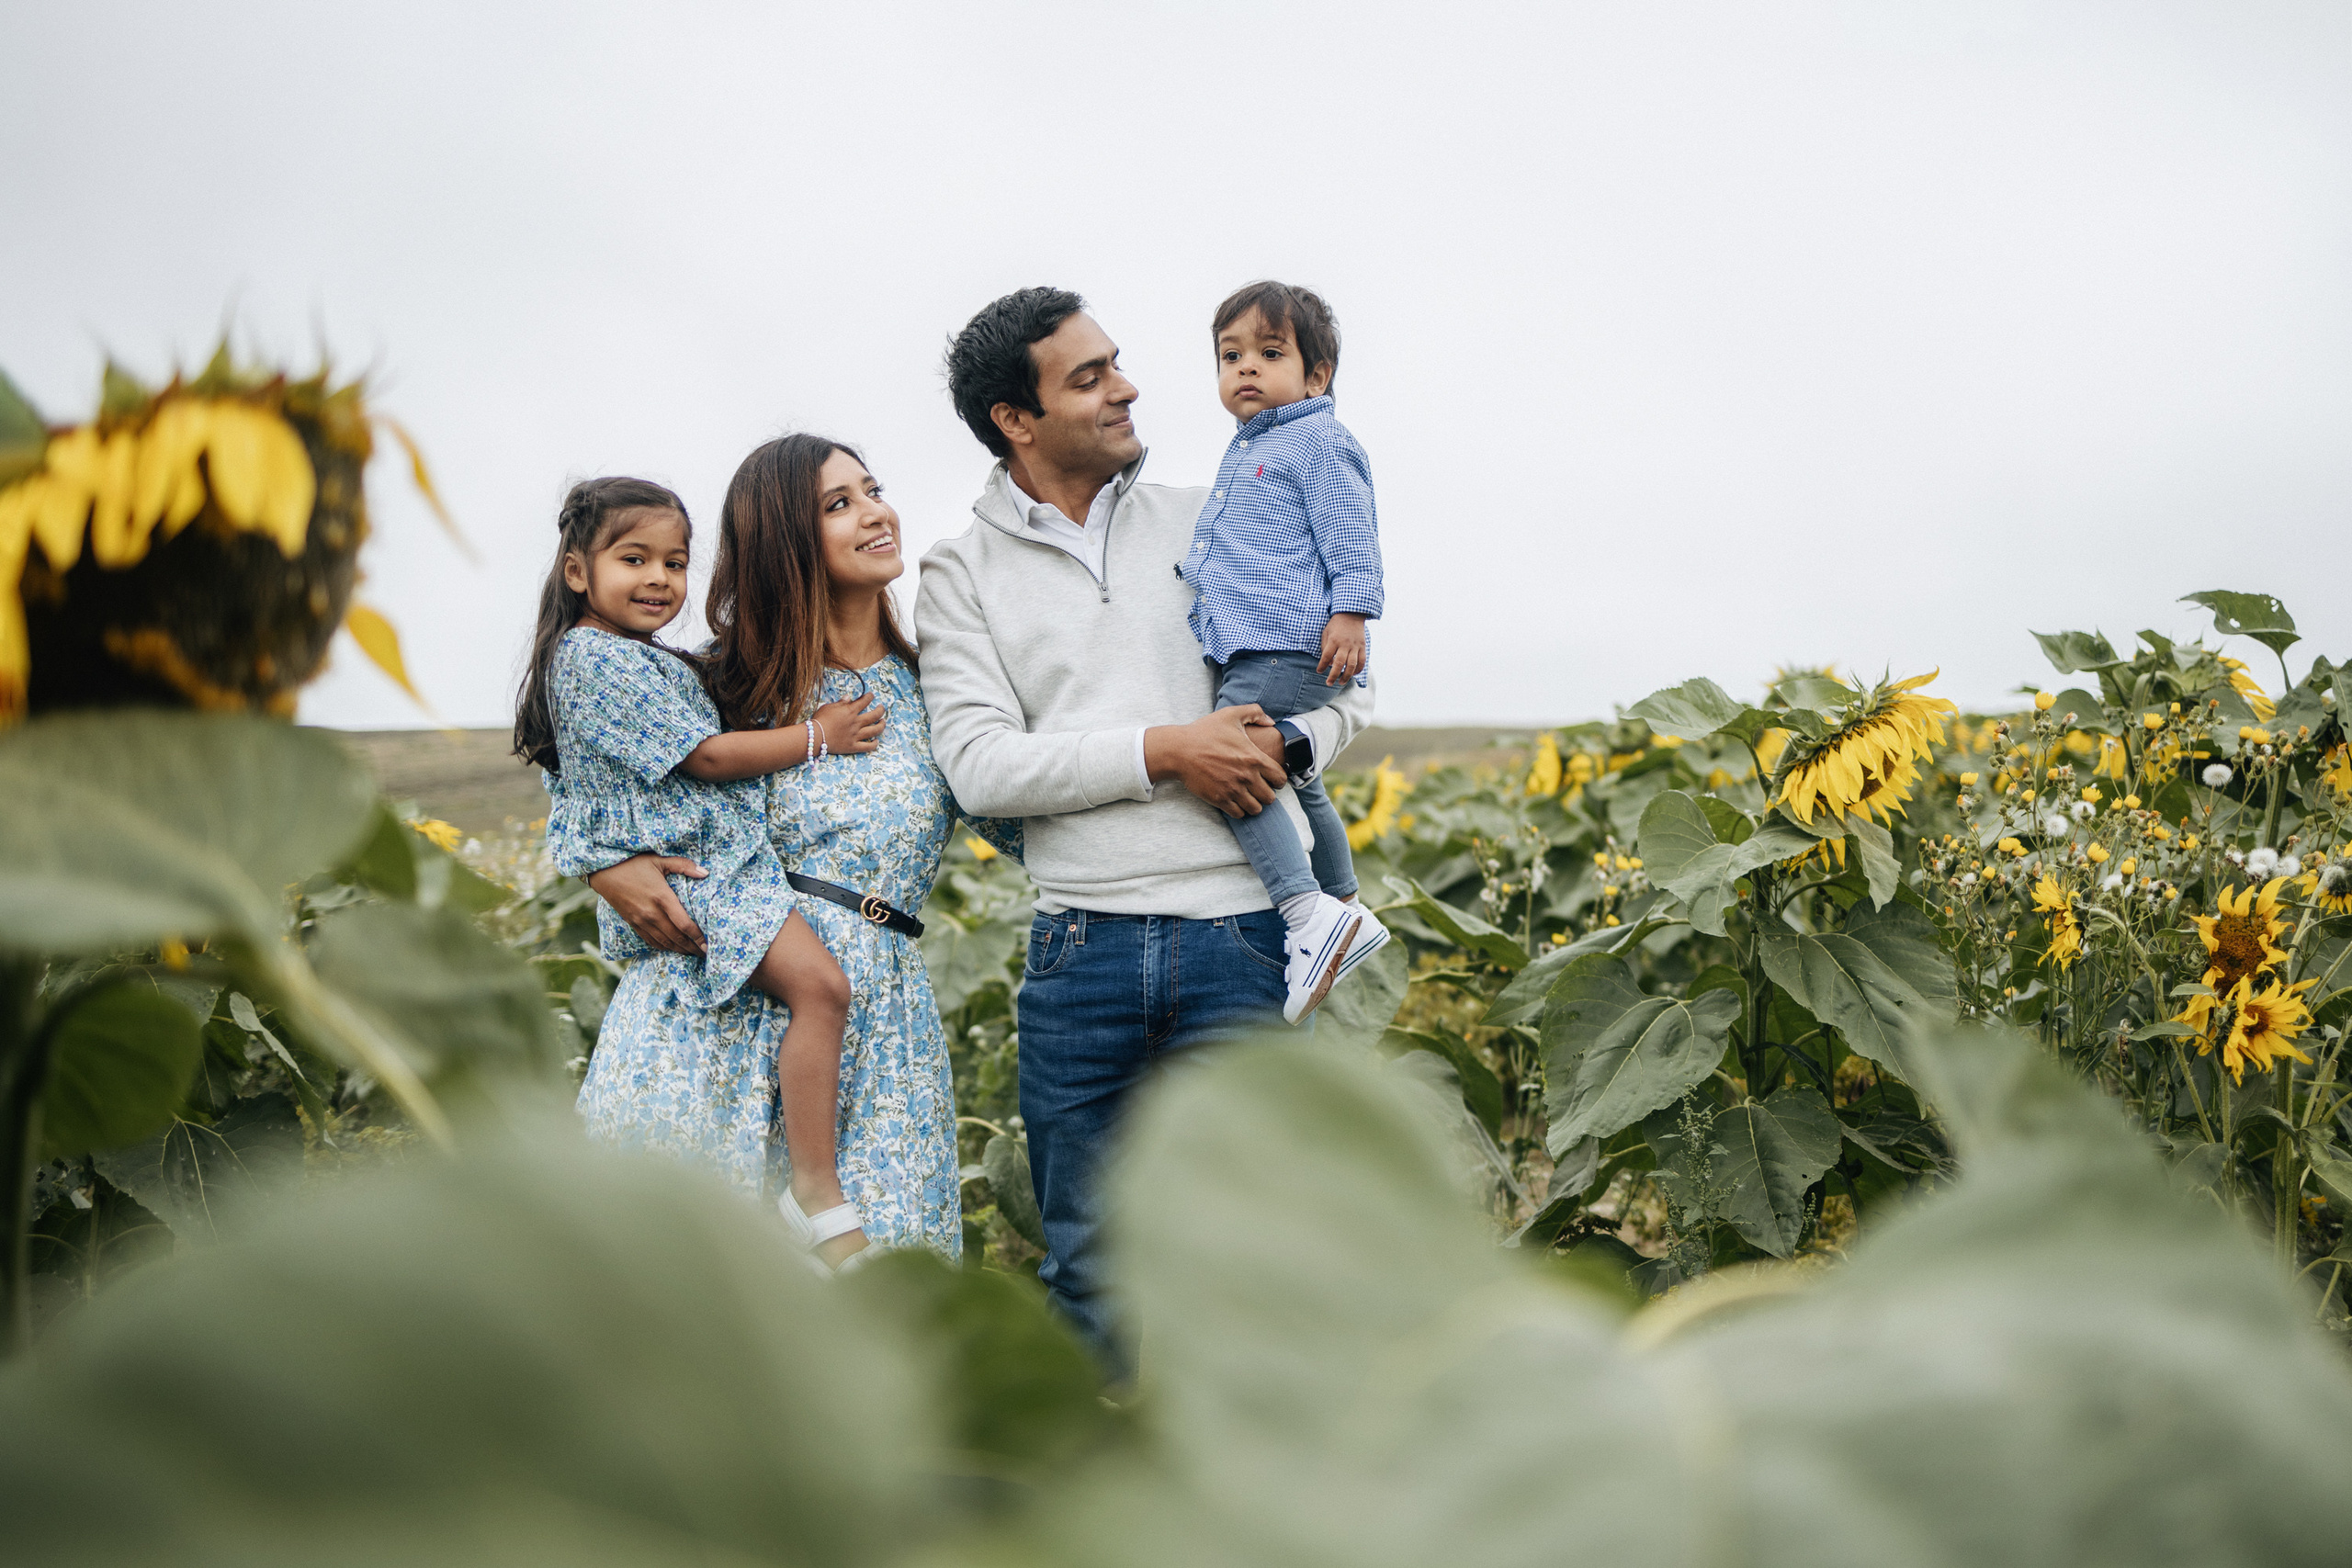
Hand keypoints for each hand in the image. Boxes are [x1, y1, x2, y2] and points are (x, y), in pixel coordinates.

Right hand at [584, 853, 707, 955]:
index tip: (708, 945)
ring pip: (664, 942)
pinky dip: (663, 947)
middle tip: (704, 953)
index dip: (698, 937)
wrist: (603, 871)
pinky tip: (671, 948)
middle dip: (692, 947)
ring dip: (679, 950)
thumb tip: (705, 872)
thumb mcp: (659, 860)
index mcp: (662, 898)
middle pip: (676, 938)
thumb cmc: (632, 863)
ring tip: (692, 953)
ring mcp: (641, 921)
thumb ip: (683, 865)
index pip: (684, 924)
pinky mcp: (632, 923)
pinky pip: (650, 940)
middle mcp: (652, 913)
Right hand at [812, 694, 884, 755]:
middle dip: (880, 710)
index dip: (869, 697)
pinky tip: (876, 741)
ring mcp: (855, 735)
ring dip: (881, 725)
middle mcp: (855, 723)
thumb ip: (840, 703)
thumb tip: (848, 698)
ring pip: (875, 730)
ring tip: (883, 722)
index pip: (864, 701)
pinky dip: (874, 744)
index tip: (871, 695)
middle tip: (881, 708)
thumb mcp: (828, 707)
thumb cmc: (819, 720)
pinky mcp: (853, 746)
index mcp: (850, 711)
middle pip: (874, 715)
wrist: (814, 736)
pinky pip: (867, 747)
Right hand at [1146, 704, 1286, 816]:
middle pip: (1270, 797)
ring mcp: (1233, 790)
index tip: (1271, 777)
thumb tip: (1271, 722)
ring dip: (1254, 804)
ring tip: (1249, 797)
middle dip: (1267, 793)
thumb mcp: (1231, 714)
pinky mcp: (1219, 799)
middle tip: (1259, 788)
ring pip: (1256, 809)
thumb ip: (1255, 712)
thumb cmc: (1204, 731)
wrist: (1179, 750)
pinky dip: (1240, 810)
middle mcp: (1246, 776)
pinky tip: (1235, 801)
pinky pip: (1239, 814)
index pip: (1280, 778)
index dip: (1279, 779)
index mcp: (1254, 757)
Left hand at [1317, 613, 1367, 684]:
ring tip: (1341, 682)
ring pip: (1351, 665)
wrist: (1351, 614)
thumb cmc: (1336, 624)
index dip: (1322, 666)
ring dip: (1346, 676)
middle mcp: (1345, 644)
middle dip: (1333, 675)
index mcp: (1334, 640)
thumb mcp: (1326, 632)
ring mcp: (1355, 646)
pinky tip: (1353, 674)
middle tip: (1328, 683)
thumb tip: (1328, 662)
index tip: (1319, 671)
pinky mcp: (1362, 647)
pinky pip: (1362, 661)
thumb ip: (1325, 646)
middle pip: (1339, 664)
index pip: (1326, 657)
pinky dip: (1358, 669)